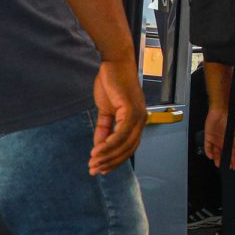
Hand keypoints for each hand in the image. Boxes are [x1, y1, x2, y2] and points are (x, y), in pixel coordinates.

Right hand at [90, 55, 147, 175]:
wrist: (113, 63)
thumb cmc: (112, 83)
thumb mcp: (106, 111)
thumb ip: (104, 129)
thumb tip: (99, 146)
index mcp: (137, 121)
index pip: (129, 147)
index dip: (115, 160)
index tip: (102, 168)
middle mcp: (141, 120)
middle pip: (128, 149)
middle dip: (111, 162)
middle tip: (95, 170)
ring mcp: (138, 115)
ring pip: (124, 144)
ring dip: (108, 156)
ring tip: (93, 162)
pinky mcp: (131, 110)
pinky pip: (121, 133)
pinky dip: (109, 144)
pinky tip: (97, 150)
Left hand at [204, 105, 234, 168]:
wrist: (220, 111)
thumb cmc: (230, 119)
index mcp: (231, 140)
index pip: (232, 152)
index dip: (233, 160)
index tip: (234, 166)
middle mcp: (223, 141)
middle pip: (223, 154)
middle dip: (225, 161)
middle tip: (226, 167)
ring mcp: (215, 140)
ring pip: (216, 152)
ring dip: (217, 158)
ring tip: (218, 164)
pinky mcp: (208, 137)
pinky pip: (207, 147)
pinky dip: (208, 152)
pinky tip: (210, 156)